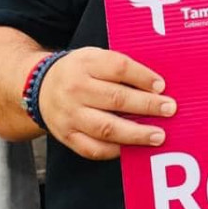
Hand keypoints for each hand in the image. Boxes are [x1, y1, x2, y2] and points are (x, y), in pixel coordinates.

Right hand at [37, 47, 175, 159]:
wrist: (38, 87)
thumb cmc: (78, 71)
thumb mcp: (94, 57)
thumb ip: (120, 67)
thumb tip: (156, 85)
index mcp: (85, 64)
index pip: (118, 68)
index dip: (142, 77)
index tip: (162, 86)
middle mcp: (76, 89)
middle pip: (116, 98)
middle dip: (147, 105)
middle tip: (169, 109)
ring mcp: (70, 115)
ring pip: (106, 128)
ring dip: (136, 133)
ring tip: (158, 136)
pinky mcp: (67, 136)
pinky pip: (92, 148)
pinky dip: (115, 151)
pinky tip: (132, 149)